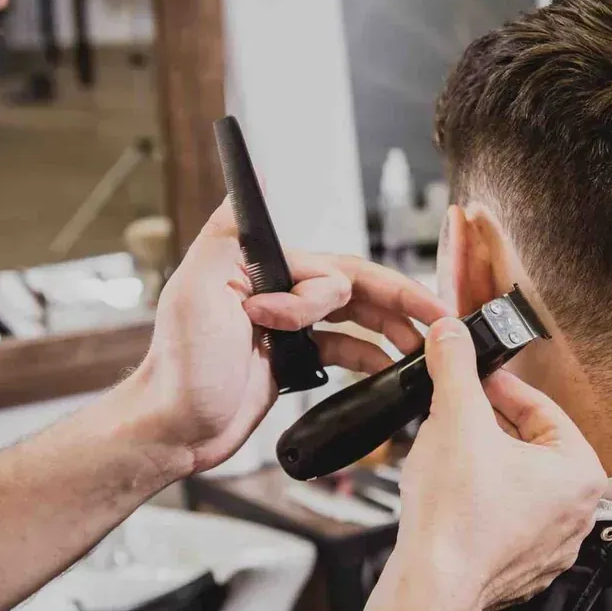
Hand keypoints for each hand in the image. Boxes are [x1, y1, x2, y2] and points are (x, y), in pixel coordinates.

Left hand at [127, 201, 450, 471]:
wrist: (173, 427)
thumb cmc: (180, 367)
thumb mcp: (196, 289)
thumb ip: (227, 235)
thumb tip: (251, 182)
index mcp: (260, 268)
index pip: (330, 271)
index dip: (353, 296)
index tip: (412, 307)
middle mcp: (276, 291)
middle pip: (353, 287)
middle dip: (400, 301)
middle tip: (439, 318)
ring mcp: (286, 327)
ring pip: (354, 316)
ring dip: (391, 328)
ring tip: (422, 348)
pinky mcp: (290, 359)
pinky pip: (342, 348)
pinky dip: (369, 356)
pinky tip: (389, 368)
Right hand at [371, 317, 605, 610]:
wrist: (431, 587)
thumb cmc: (456, 514)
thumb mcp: (456, 419)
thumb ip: (457, 367)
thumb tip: (451, 333)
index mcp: (581, 473)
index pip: (542, 408)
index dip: (500, 386)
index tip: (472, 377)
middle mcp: (578, 513)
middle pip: (530, 445)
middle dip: (489, 424)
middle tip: (454, 410)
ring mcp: (551, 546)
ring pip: (516, 482)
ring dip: (482, 461)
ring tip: (446, 449)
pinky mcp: (521, 570)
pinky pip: (504, 518)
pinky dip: (479, 500)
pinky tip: (448, 493)